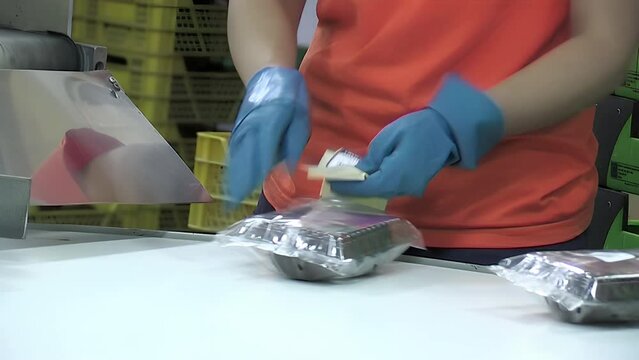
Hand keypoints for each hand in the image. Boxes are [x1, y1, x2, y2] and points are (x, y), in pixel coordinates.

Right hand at [226, 67, 309, 202]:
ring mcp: (243, 127)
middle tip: (233, 203)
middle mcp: (251, 129)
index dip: (254, 178)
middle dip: (238, 182)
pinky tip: (233, 174)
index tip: (248, 194)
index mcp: (269, 127)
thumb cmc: (290, 95)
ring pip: (236, 155)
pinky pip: (235, 148)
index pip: (260, 157)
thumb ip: (295, 143)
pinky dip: (233, 163)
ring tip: (231, 194)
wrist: (268, 72)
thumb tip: (290, 168)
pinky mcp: (240, 126)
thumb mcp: (301, 118)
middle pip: (243, 160)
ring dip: (233, 175)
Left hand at [330, 75, 503, 197]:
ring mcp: (410, 188)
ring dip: (365, 188)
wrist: (450, 131)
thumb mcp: (389, 137)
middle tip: (336, 183)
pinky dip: (377, 184)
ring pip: (382, 192)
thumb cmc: (418, 129)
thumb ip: (372, 158)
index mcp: (394, 177)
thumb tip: (360, 172)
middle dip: (354, 189)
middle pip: (373, 193)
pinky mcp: (415, 184)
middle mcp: (402, 188)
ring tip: (348, 180)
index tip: (332, 185)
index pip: (365, 188)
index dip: (347, 187)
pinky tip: (367, 178)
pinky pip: (391, 188)